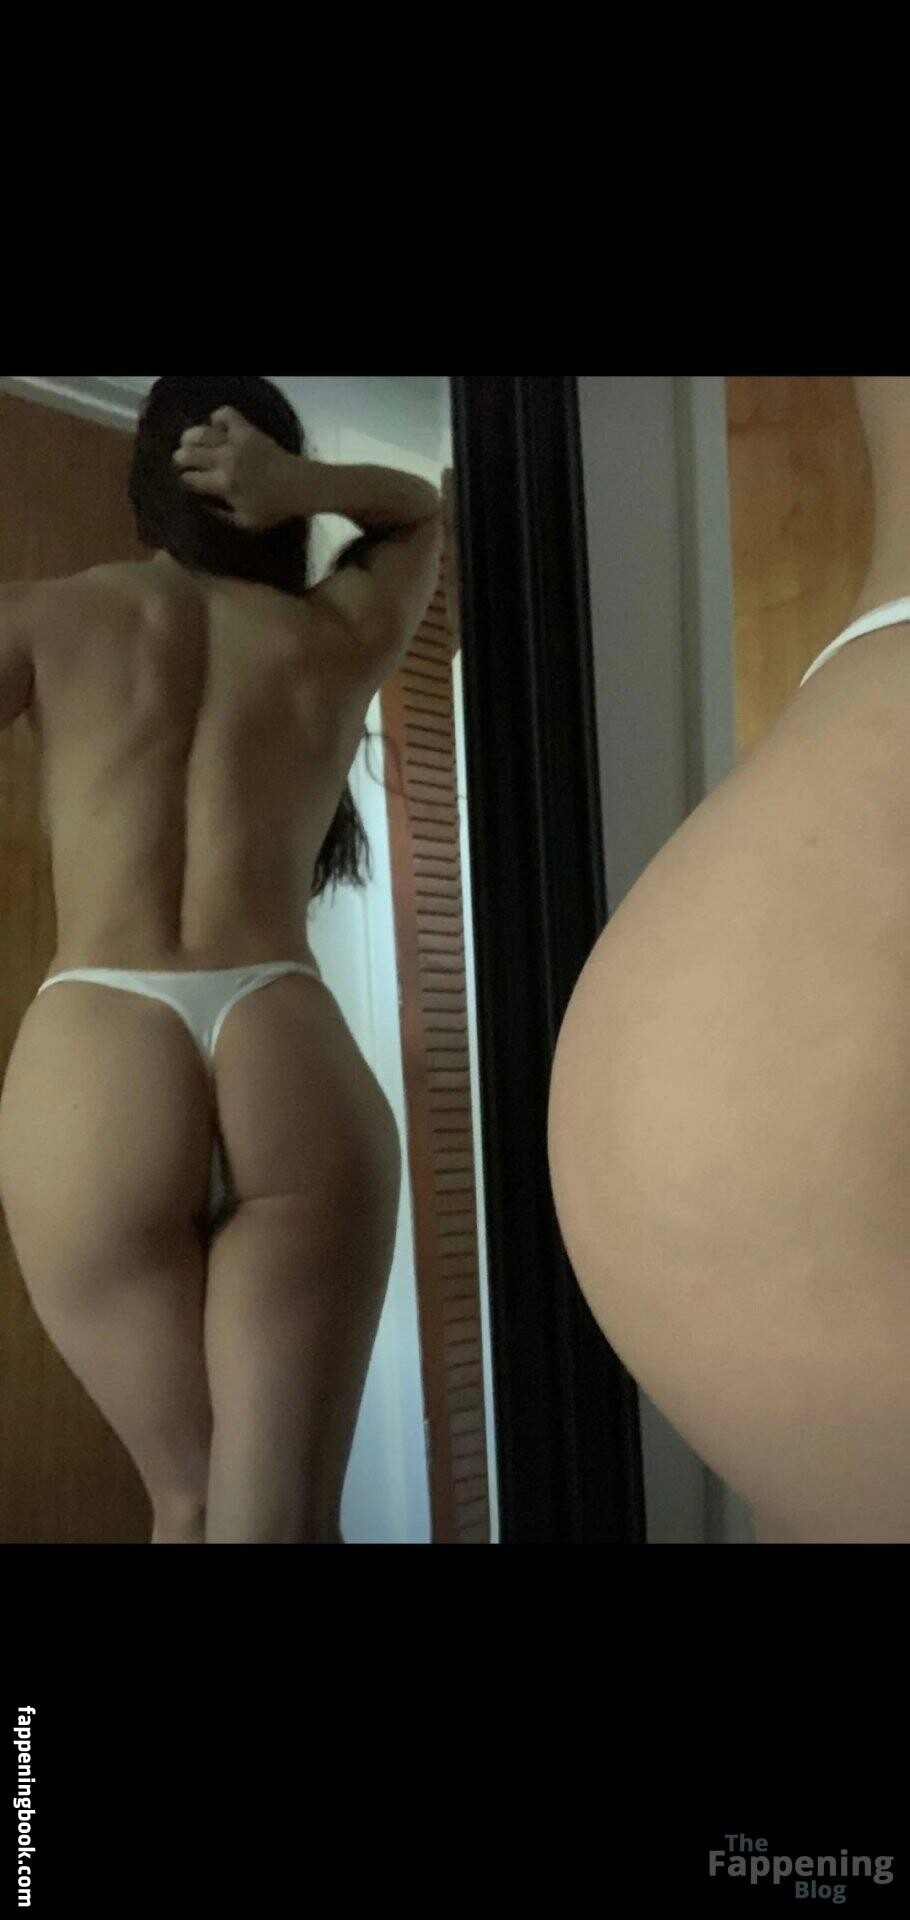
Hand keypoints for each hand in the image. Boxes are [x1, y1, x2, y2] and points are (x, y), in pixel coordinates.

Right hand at [172, 405, 300, 530]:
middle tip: (181, 461)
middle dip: (181, 458)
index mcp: (223, 484)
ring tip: (188, 441)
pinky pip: (226, 414)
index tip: (186, 481)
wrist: (299, 485)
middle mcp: (224, 460)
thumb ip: (221, 515)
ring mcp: (235, 442)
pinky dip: (218, 417)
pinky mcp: (246, 430)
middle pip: (189, 454)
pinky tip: (216, 426)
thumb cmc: (274, 507)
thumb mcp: (246, 522)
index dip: (185, 480)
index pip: (191, 479)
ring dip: (190, 437)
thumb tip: (202, 505)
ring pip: (201, 433)